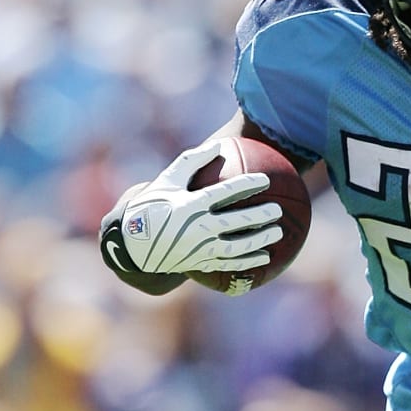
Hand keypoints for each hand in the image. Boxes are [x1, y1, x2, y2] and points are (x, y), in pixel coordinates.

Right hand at [108, 140, 282, 274]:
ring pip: (235, 247)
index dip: (247, 185)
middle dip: (260, 216)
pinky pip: (227, 265)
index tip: (266, 180)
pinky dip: (247, 262)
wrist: (131, 243)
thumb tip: (220, 145)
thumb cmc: (152, 205)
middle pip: (235, 222)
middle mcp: (195, 228)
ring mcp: (197, 249)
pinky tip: (265, 257)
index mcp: (189, 205)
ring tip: (278, 232)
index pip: (224, 193)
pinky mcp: (198, 264)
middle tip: (278, 210)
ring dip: (259, 241)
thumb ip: (192, 161)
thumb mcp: (167, 180)